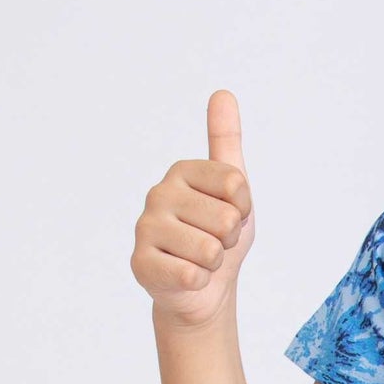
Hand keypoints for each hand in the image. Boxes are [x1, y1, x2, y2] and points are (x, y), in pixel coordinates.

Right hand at [132, 87, 256, 325]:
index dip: (243, 210)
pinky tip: (186, 278)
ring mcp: (145, 228)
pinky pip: (191, 274)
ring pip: (210, 250)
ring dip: (214, 263)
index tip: (230, 215)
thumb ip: (227, 143)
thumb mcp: (234, 190)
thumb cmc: (218, 237)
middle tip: (214, 243)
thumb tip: (223, 93)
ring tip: (200, 260)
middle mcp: (158, 193)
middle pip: (226, 220)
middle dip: (229, 241)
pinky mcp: (140, 263)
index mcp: (182, 171)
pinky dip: (199, 282)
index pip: (236, 185)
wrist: (203, 290)